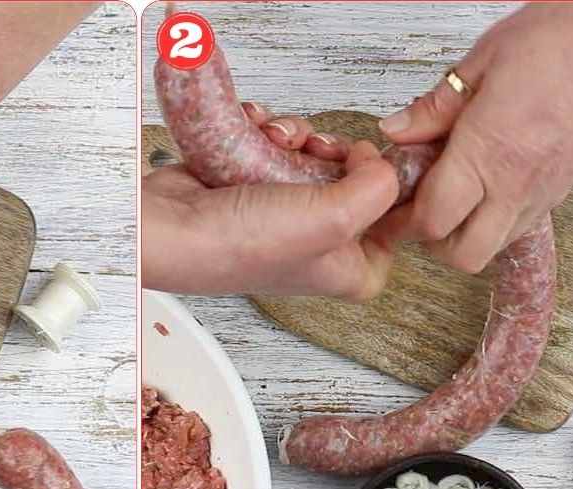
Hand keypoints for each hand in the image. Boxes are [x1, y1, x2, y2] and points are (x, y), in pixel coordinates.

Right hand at [143, 103, 399, 298]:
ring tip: (276, 138)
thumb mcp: (335, 217)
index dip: (389, 185)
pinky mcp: (258, 191)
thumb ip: (379, 187)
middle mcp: (322, 247)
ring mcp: (288, 218)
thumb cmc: (242, 244)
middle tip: (320, 149)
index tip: (373, 162)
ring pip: (317, 159)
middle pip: (358, 181)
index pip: (398, 223)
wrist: (174, 226)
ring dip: (298, 136)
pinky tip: (257, 132)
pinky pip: (280, 149)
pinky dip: (270, 133)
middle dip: (336, 152)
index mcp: (351, 271)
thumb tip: (379, 163)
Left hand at [377, 1, 572, 272]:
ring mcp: (544, 193)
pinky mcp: (564, 189)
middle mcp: (517, 185)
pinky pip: (519, 225)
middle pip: (461, 256)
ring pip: (492, 247)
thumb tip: (396, 130)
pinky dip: (494, 219)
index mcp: (488, 153)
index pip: (431, 220)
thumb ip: (435, 106)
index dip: (401, 219)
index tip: (389, 198)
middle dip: (430, 241)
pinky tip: (483, 182)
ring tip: (449, 191)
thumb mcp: (484, 61)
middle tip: (415, 205)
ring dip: (463, 233)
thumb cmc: (568, 37)